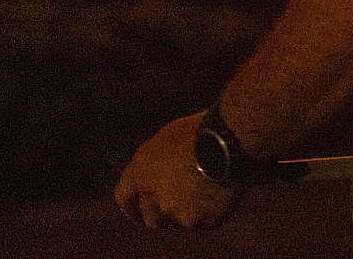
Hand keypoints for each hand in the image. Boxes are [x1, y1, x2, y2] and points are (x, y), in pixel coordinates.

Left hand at [113, 111, 243, 229]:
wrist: (228, 141)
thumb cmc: (202, 129)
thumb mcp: (169, 136)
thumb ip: (158, 159)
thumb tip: (162, 168)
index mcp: (141, 170)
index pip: (124, 197)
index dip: (131, 208)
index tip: (137, 214)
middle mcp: (153, 195)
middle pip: (150, 217)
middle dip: (161, 215)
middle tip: (177, 206)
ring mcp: (175, 211)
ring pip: (177, 221)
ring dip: (185, 214)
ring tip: (204, 195)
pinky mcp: (199, 221)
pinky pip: (202, 223)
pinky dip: (208, 214)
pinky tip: (219, 196)